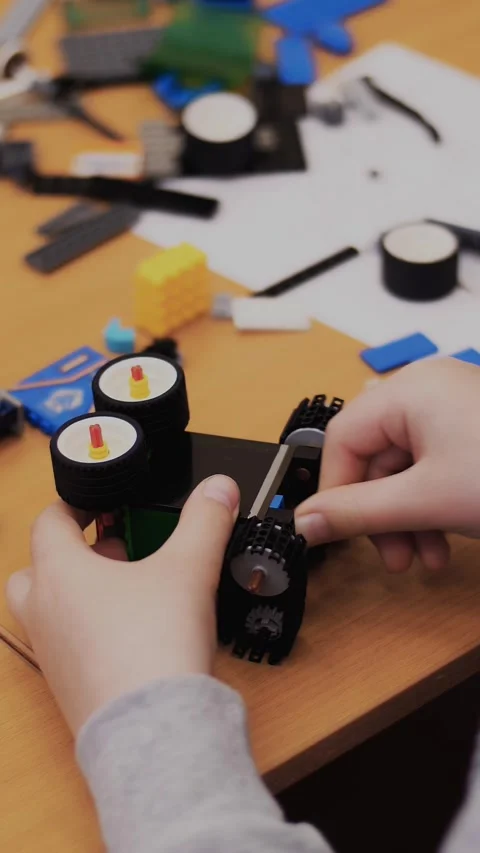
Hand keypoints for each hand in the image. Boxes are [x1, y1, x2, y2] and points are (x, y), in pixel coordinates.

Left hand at [6, 475, 238, 735]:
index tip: (105, 501)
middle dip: (75, 551)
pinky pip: (67, 645)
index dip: (77, 504)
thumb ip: (204, 520)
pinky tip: (136, 633)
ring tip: (130, 588)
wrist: (152, 729)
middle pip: (38, 566)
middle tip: (116, 547)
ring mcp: (51, 653)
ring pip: (50, 608)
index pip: (50, 520)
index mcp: (59, 573)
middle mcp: (44, 611)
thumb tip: (218, 488)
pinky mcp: (68, 686)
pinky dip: (91, 630)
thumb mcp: (189, 568)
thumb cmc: (154, 646)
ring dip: (81, 591)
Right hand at [295, 357, 479, 572]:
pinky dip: (432, 508)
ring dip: (408, 520)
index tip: (337, 531)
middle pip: (375, 458)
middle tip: (392, 558)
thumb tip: (306, 522)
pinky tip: (445, 543)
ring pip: (405, 470)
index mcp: (409, 390)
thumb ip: (357, 513)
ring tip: (425, 560)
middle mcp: (428, 391)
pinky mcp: (473, 432)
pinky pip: (434, 469)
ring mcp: (454, 409)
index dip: (336, 491)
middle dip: (381, 516)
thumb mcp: (426, 501)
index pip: (342, 439)